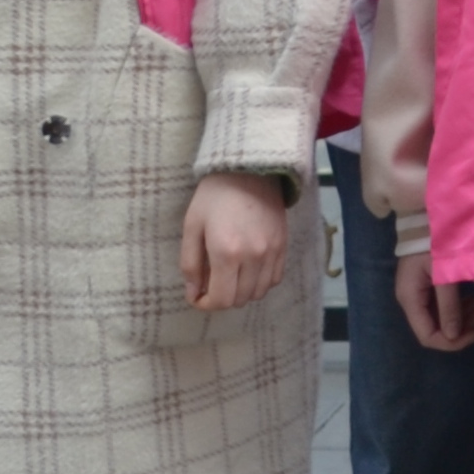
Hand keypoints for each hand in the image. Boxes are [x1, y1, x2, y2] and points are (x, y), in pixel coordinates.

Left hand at [180, 172, 290, 310]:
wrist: (249, 169)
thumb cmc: (214, 196)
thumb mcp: (192, 227)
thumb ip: (190, 264)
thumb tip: (193, 293)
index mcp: (226, 252)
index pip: (221, 299)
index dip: (206, 304)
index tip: (197, 296)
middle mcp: (253, 256)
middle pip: (240, 299)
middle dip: (221, 298)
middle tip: (210, 285)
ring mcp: (272, 252)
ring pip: (259, 292)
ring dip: (241, 292)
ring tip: (229, 277)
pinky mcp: (284, 245)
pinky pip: (274, 279)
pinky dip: (260, 282)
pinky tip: (248, 271)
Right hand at [392, 246, 473, 351]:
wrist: (426, 216)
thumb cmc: (433, 242)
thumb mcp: (443, 274)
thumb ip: (448, 305)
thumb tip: (453, 335)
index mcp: (410, 298)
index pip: (428, 335)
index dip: (451, 342)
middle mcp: (411, 300)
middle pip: (435, 329)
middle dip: (460, 328)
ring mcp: (419, 293)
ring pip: (441, 318)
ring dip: (463, 317)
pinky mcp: (428, 285)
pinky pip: (443, 306)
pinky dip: (460, 307)